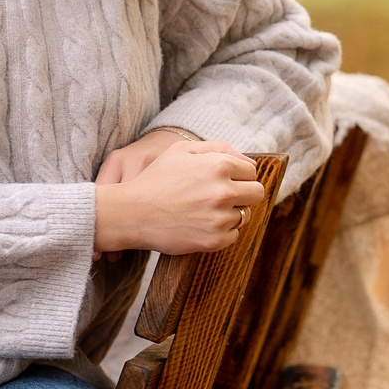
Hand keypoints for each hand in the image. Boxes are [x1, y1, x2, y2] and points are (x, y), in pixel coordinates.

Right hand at [94, 136, 265, 255]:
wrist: (132, 213)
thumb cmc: (156, 179)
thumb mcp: (181, 151)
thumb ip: (218, 148)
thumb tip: (251, 162)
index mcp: (219, 165)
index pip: (251, 172)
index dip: (237, 176)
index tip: (221, 182)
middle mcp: (223, 191)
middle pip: (256, 193)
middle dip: (242, 194)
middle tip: (220, 198)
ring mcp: (220, 217)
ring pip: (244, 215)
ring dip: (229, 214)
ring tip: (203, 211)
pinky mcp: (215, 240)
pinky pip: (233, 235)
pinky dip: (221, 232)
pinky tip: (200, 225)